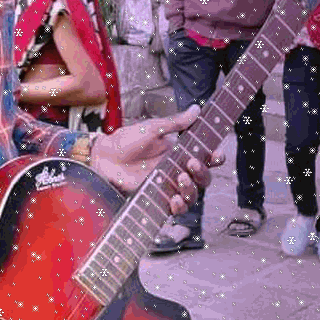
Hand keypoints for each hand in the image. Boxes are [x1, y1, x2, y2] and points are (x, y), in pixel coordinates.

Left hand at [92, 106, 222, 211]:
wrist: (103, 158)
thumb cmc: (125, 141)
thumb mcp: (152, 129)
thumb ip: (175, 123)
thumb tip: (196, 109)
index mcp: (180, 152)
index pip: (206, 157)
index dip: (216, 157)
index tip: (216, 153)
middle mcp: (178, 170)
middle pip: (204, 178)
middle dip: (203, 172)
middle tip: (191, 164)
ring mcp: (168, 186)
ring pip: (193, 195)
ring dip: (192, 189)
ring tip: (180, 177)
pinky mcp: (158, 199)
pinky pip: (176, 209)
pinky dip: (179, 206)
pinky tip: (174, 198)